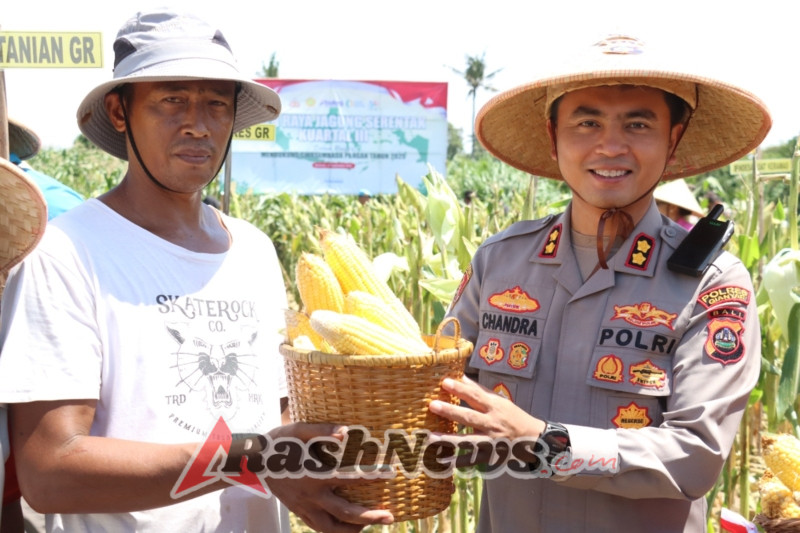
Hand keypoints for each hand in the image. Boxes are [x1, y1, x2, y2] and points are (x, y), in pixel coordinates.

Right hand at [267, 423, 393, 532]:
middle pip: (344, 513)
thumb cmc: (280, 443)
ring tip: (371, 526)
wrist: (253, 462)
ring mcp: (304, 508)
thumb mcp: (298, 430)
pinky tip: (349, 527)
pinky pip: (319, 529)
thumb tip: (346, 432)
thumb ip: (322, 430)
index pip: (349, 478)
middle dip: (369, 517)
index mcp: (314, 475)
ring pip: (331, 529)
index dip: (371, 477)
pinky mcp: (299, 513)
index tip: (391, 474)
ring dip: (353, 530)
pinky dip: (336, 531)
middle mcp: (310, 496)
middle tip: (390, 517)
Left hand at [428, 376, 545, 465]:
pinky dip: (458, 462)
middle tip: (432, 405)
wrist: (532, 439)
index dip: (460, 389)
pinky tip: (443, 462)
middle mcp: (492, 424)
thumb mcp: (499, 400)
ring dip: (448, 440)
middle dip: (450, 412)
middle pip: (469, 417)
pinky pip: (471, 460)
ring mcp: (490, 442)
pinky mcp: (489, 456)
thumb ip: (479, 391)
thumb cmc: (512, 416)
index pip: (475, 396)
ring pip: (468, 441)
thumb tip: (461, 377)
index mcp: (494, 407)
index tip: (444, 382)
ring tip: (430, 438)